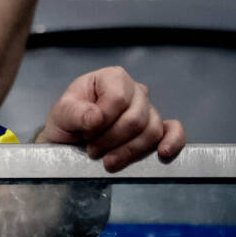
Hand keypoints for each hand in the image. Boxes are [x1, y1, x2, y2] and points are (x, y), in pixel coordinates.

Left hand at [38, 66, 185, 171]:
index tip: (86, 132)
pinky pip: (173, 131)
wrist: (71, 141)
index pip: (118, 98)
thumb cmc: (68, 121)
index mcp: (112, 77)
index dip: (103, 121)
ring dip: (128, 150)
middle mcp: (134, 90)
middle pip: (136, 119)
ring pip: (151, 131)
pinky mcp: (157, 129)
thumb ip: (75, 112)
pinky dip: (172, 142)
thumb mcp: (61, 114)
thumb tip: (96, 117)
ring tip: (107, 159)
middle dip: (112, 140)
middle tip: (93, 149)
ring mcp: (148, 109)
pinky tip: (162, 153)